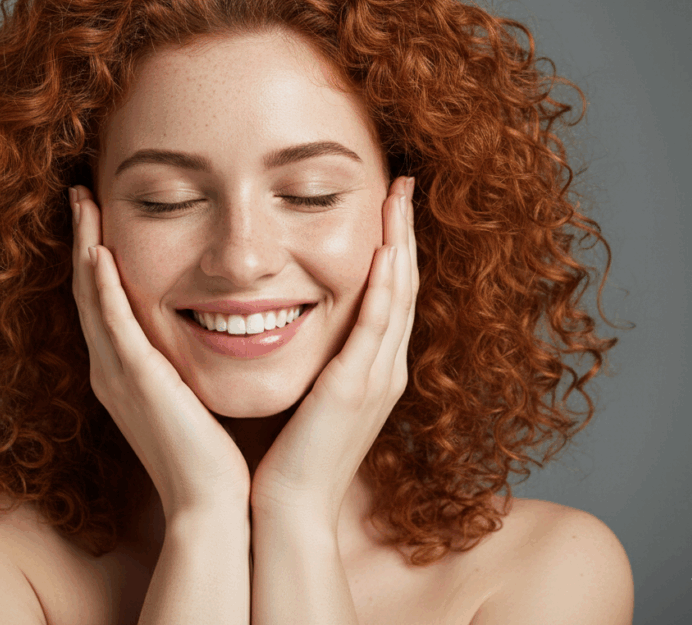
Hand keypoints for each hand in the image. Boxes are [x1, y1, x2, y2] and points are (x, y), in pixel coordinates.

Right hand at [69, 186, 250, 518]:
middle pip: (87, 290)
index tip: (99, 217)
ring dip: (85, 246)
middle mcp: (110, 368)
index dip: (95, 258)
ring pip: (91, 295)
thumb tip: (210, 332)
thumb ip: (185, 365)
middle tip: (80, 194)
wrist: (211, 502)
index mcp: (124, 372)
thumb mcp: (192, 398)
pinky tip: (98, 249)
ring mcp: (117, 373)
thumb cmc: (210, 456)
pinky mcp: (134, 379)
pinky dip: (101, 283)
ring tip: (82, 202)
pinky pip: (111, 321)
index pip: (103, 302)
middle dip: (82, 239)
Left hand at [249, 176, 418, 526]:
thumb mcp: (308, 398)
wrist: (287, 509)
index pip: (391, 295)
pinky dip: (385, 283)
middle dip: (404, 231)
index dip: (393, 247)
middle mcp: (385, 369)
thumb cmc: (288, 457)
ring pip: (400, 294)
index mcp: (372, 370)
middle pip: (405, 284)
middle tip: (402, 182)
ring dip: (400, 241)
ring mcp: (377, 377)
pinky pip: (378, 323)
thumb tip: (286, 324)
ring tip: (399, 195)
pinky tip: (385, 248)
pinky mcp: (357, 387)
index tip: (387, 205)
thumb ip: (312, 361)